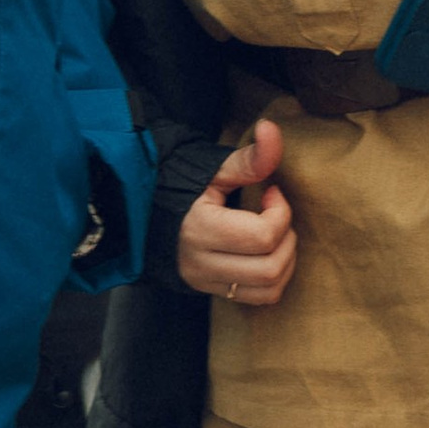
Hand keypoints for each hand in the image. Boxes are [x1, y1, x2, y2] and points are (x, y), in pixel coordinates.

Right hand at [176, 119, 297, 306]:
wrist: (141, 212)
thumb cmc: (179, 185)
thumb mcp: (213, 169)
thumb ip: (247, 157)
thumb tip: (272, 129)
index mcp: (200, 229)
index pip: (262, 235)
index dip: (281, 211)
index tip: (273, 192)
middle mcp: (201, 263)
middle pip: (270, 268)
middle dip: (287, 239)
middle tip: (277, 216)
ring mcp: (205, 281)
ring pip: (268, 289)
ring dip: (285, 262)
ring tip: (274, 235)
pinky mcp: (209, 291)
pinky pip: (258, 299)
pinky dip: (274, 278)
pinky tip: (266, 253)